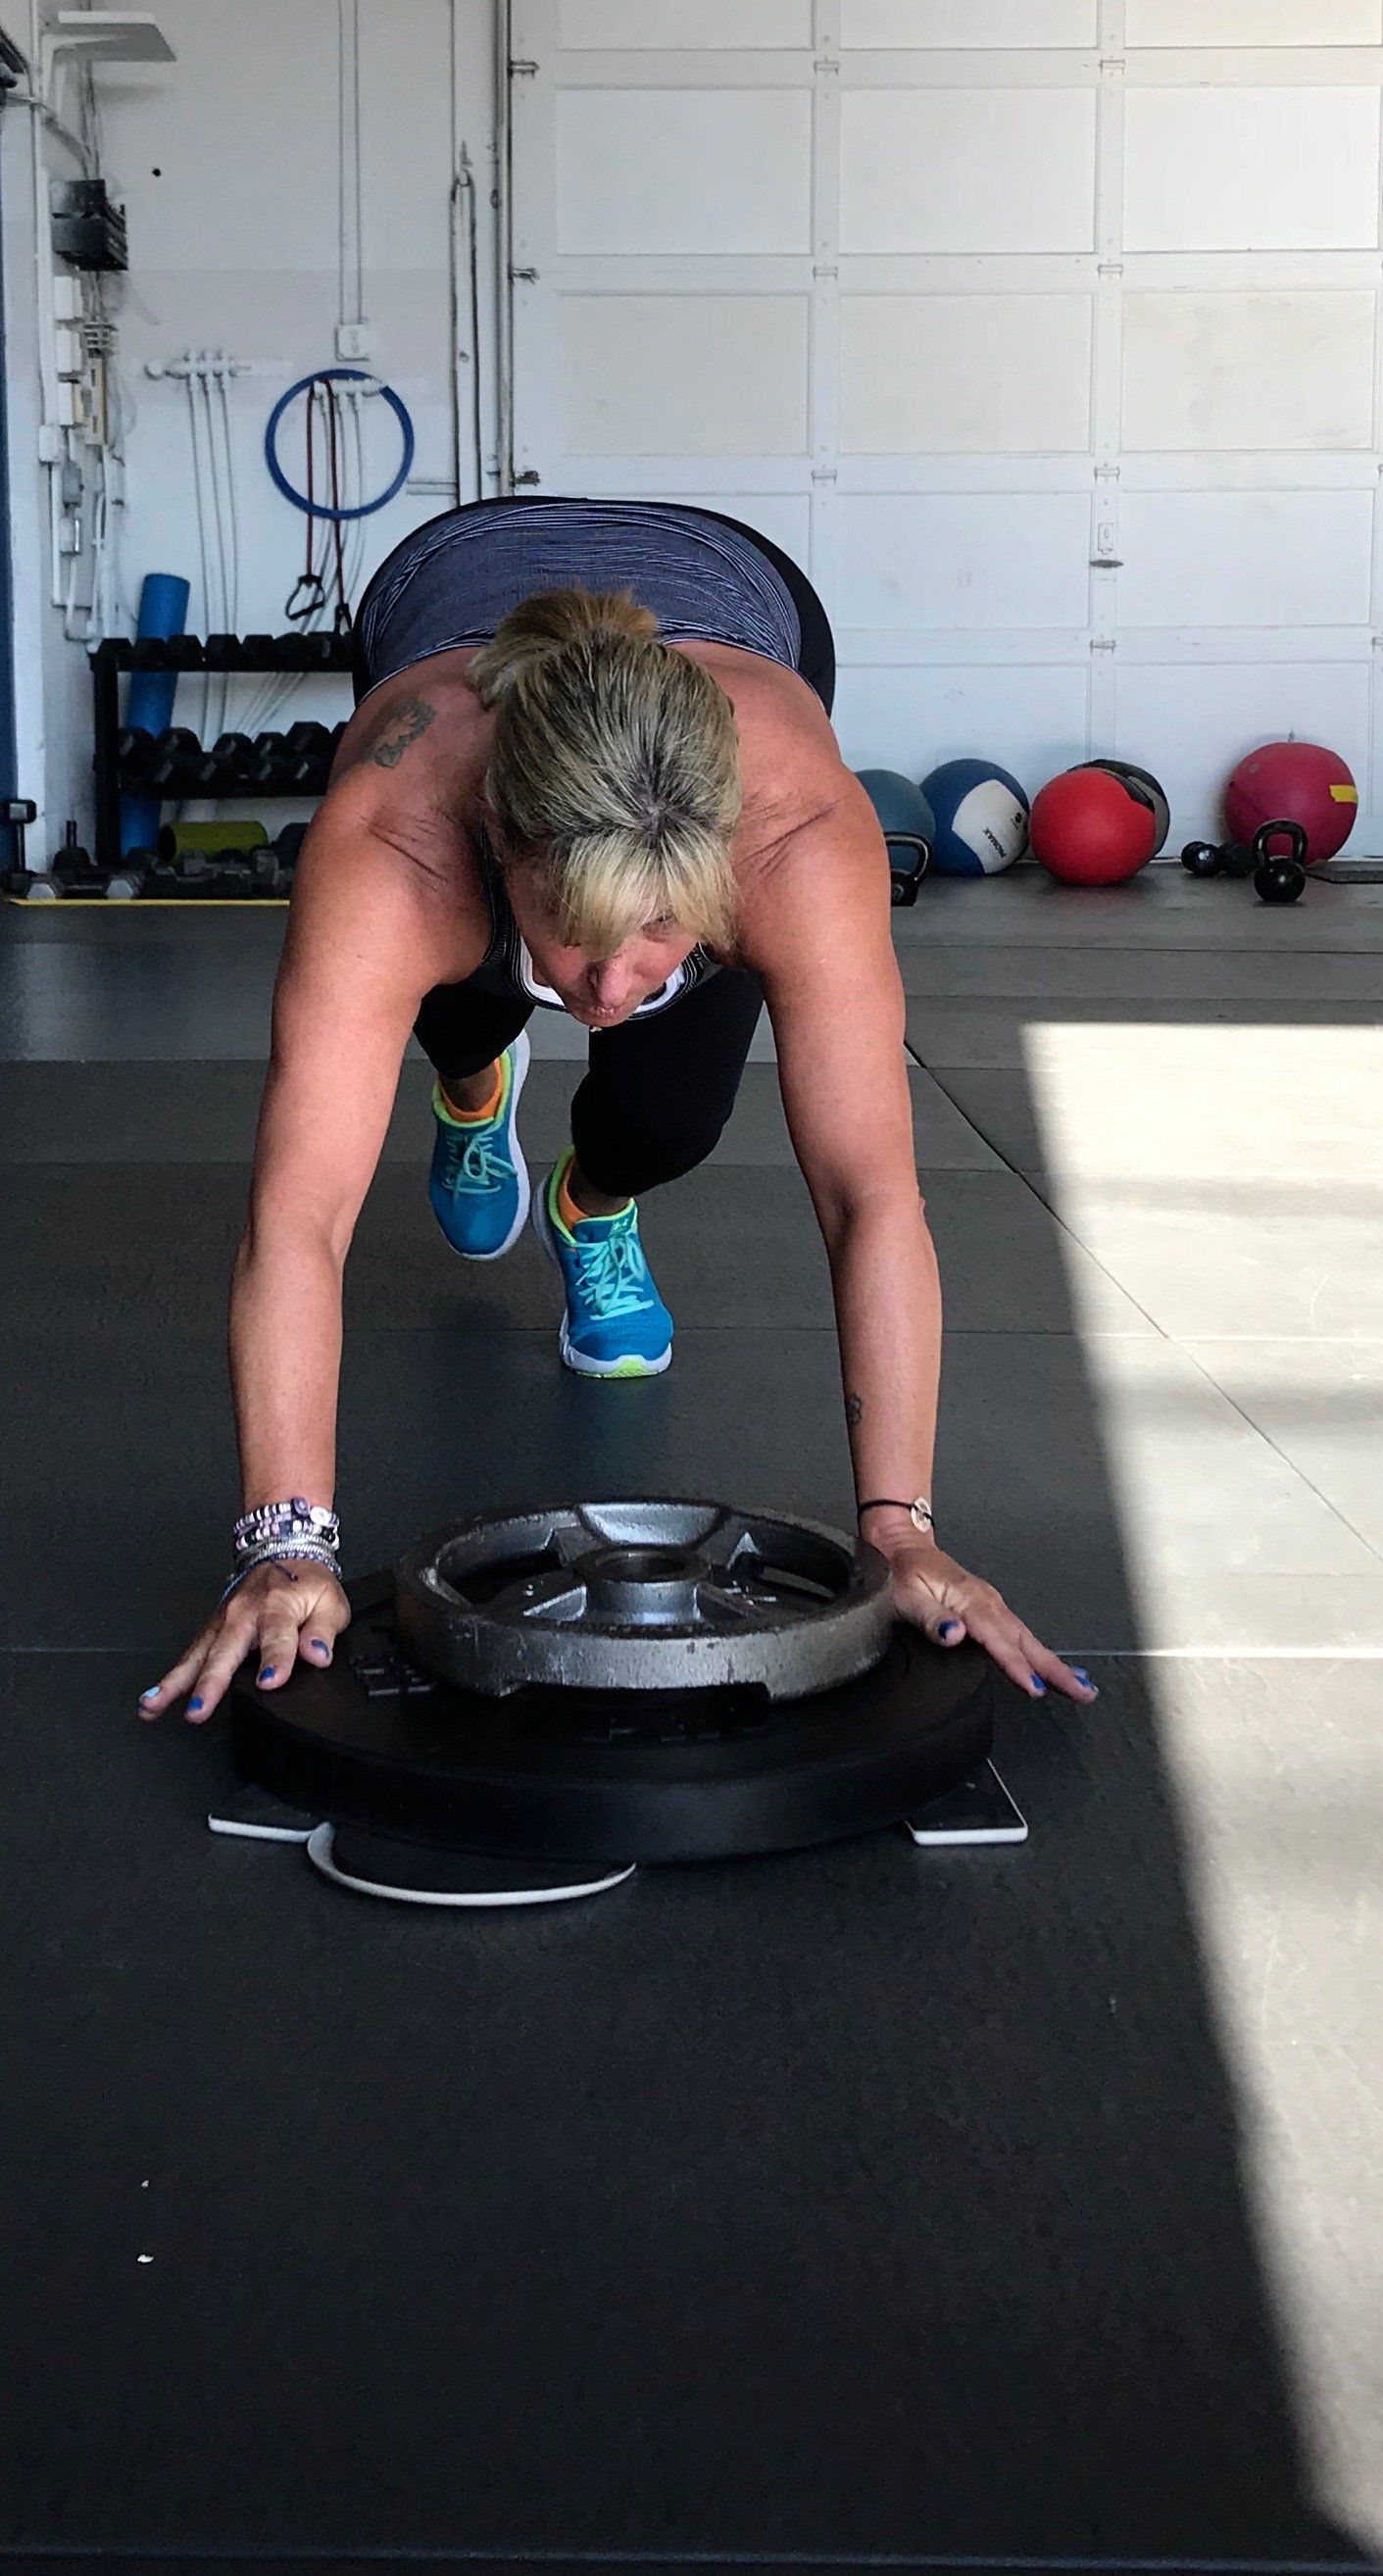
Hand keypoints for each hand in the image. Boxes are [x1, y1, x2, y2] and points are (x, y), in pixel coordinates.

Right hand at [136, 1558, 351, 1725]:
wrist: (283, 1553)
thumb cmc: (305, 1582)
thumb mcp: (330, 1602)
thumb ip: (323, 1631)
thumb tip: (318, 1655)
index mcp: (277, 1607)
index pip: (277, 1638)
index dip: (276, 1661)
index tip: (270, 1683)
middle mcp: (243, 1616)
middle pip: (224, 1651)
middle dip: (210, 1682)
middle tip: (198, 1710)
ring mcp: (222, 1623)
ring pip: (195, 1657)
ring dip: (174, 1683)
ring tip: (154, 1706)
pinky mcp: (211, 1631)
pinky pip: (189, 1657)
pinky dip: (169, 1680)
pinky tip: (152, 1701)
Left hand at [865, 1515, 1096, 1705]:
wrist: (904, 1547)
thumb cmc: (902, 1573)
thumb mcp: (905, 1597)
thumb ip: (930, 1618)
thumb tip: (954, 1635)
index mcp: (970, 1600)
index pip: (998, 1640)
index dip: (1017, 1666)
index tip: (1034, 1687)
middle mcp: (987, 1602)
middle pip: (1027, 1641)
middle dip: (1056, 1669)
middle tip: (1082, 1693)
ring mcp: (992, 1605)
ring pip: (1029, 1639)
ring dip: (1055, 1664)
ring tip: (1080, 1687)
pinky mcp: (991, 1609)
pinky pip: (1021, 1634)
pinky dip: (1040, 1653)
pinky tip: (1050, 1667)